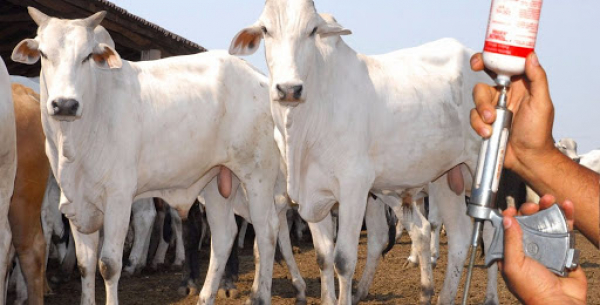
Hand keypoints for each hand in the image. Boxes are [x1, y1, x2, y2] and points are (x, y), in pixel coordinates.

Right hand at [470, 52, 558, 177]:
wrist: (528, 157)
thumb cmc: (538, 132)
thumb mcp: (542, 103)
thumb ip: (537, 78)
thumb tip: (530, 56)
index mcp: (519, 85)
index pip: (502, 66)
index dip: (489, 59)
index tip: (479, 62)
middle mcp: (504, 95)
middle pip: (483, 83)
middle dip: (481, 94)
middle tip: (485, 107)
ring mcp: (493, 109)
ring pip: (476, 101)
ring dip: (481, 111)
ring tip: (492, 122)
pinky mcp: (484, 122)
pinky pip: (473, 117)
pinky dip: (479, 125)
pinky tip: (489, 132)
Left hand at [499, 194, 586, 304]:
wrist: (560, 303)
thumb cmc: (532, 290)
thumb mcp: (513, 265)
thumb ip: (510, 242)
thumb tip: (507, 220)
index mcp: (512, 253)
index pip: (508, 230)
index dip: (509, 218)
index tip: (511, 210)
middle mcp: (529, 248)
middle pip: (528, 222)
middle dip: (530, 209)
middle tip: (533, 205)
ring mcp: (547, 247)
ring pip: (546, 222)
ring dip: (549, 208)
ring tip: (551, 199)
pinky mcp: (564, 248)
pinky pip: (565, 229)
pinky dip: (566, 216)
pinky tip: (567, 206)